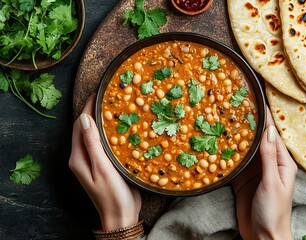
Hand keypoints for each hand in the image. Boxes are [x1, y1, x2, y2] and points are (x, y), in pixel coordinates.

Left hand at [69, 94, 140, 230]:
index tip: (97, 93)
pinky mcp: (103, 164)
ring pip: (94, 135)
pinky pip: (103, 143)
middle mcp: (82, 157)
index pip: (79, 126)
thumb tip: (83, 118)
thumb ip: (92, 143)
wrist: (121, 216)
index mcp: (78, 158)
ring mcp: (92, 161)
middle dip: (93, 112)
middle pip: (85, 129)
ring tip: (114, 107)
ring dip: (102, 121)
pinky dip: (109, 132)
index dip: (87, 108)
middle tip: (107, 97)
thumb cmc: (112, 195)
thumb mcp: (102, 168)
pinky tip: (120, 127)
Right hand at [233, 108, 297, 239]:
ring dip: (237, 137)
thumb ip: (269, 157)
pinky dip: (228, 153)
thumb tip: (268, 131)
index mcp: (282, 163)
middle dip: (248, 125)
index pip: (273, 136)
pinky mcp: (242, 179)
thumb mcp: (273, 182)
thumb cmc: (274, 211)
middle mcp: (268, 164)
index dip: (266, 119)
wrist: (263, 236)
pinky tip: (219, 143)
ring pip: (245, 149)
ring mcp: (254, 171)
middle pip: (257, 140)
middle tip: (236, 107)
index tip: (257, 103)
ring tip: (226, 120)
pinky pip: (235, 162)